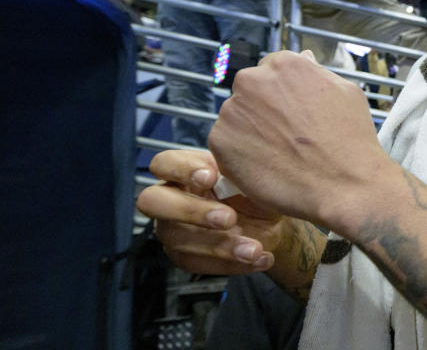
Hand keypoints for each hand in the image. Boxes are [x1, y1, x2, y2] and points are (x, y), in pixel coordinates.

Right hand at [136, 149, 284, 274]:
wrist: (274, 221)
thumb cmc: (256, 189)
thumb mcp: (250, 174)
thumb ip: (235, 169)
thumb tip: (231, 166)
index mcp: (185, 170)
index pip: (163, 163)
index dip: (181, 169)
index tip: (212, 177)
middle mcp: (171, 197)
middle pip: (152, 201)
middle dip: (191, 211)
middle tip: (229, 218)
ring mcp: (172, 228)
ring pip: (177, 238)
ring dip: (219, 246)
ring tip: (254, 249)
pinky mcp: (183, 255)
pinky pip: (196, 263)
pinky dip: (230, 264)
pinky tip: (259, 259)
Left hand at [207, 49, 394, 233]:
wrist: (345, 186)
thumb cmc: (350, 141)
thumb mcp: (345, 91)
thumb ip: (316, 72)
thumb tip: (303, 58)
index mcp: (284, 64)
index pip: (270, 71)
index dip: (281, 96)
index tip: (291, 116)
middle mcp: (253, 80)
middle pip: (249, 92)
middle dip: (262, 111)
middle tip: (285, 138)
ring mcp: (233, 110)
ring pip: (236, 119)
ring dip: (250, 132)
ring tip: (278, 156)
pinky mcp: (220, 141)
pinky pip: (225, 145)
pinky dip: (240, 156)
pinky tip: (266, 168)